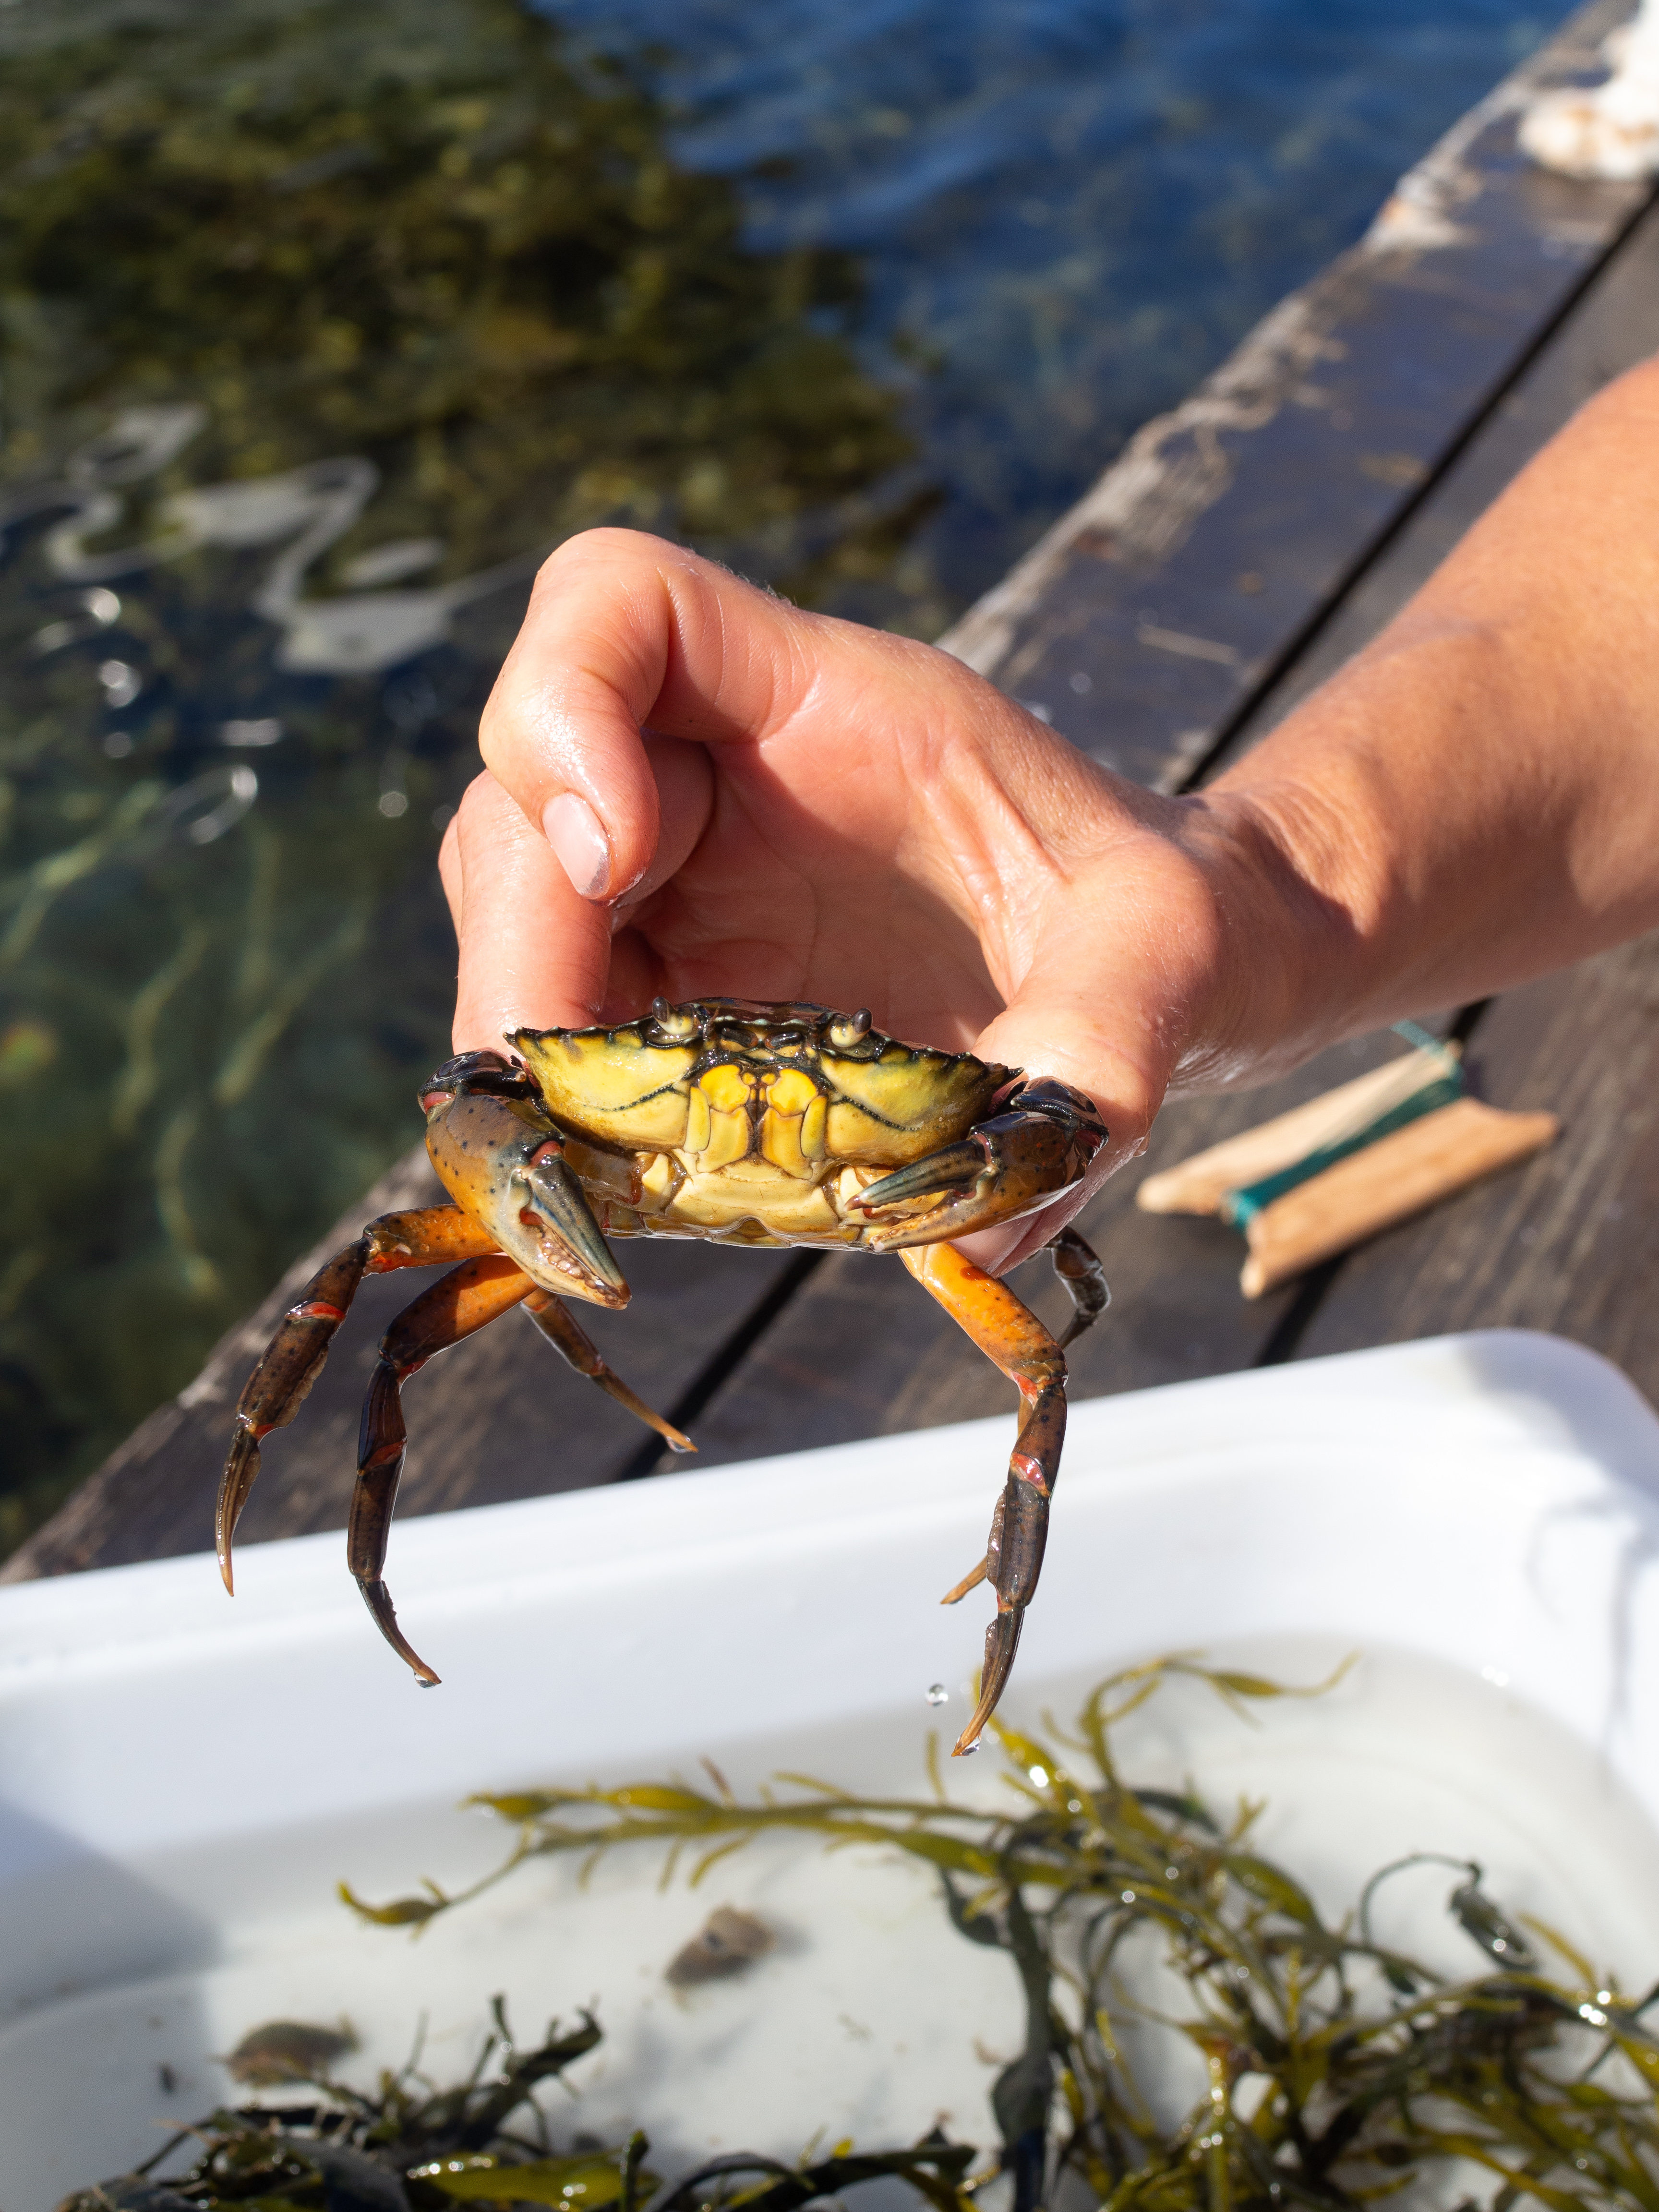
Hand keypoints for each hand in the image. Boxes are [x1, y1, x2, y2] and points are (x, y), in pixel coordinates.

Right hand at [440, 529, 1321, 1268]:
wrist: (1176, 976)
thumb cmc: (1170, 920)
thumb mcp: (1174, 949)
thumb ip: (1105, 1038)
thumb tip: (982, 1217)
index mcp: (826, 704)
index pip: (619, 606)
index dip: (563, 706)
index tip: (613, 852)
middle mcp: (727, 780)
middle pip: (522, 799)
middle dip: (520, 944)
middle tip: (572, 1104)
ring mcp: (692, 890)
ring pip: (521, 924)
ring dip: (533, 1049)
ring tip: (610, 1167)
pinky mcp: (687, 995)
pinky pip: (572, 1032)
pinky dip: (577, 1110)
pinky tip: (645, 1181)